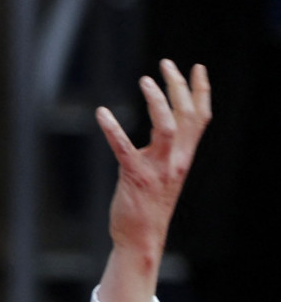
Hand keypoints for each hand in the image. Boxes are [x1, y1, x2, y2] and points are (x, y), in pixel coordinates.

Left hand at [94, 60, 210, 301]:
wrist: (141, 237)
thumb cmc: (148, 204)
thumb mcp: (166, 173)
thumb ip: (167, 151)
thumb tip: (164, 127)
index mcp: (184, 157)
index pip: (200, 118)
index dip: (200, 90)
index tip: (196, 67)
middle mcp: (176, 160)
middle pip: (187, 115)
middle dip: (178, 86)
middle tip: (165, 63)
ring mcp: (157, 168)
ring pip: (166, 127)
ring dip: (158, 101)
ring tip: (146, 79)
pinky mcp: (135, 177)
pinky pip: (123, 148)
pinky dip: (112, 128)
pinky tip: (102, 113)